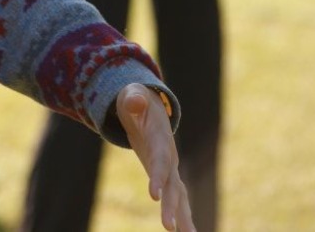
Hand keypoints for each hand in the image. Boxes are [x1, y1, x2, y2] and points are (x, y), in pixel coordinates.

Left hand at [116, 84, 195, 231]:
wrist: (149, 106)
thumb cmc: (137, 101)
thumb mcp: (132, 96)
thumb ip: (134, 100)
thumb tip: (134, 101)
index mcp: (160, 139)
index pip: (160, 160)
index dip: (158, 175)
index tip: (153, 195)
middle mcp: (170, 156)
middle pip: (172, 184)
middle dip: (171, 205)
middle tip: (168, 227)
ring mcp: (171, 168)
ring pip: (179, 196)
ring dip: (182, 216)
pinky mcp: (168, 176)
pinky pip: (177, 199)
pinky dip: (183, 216)